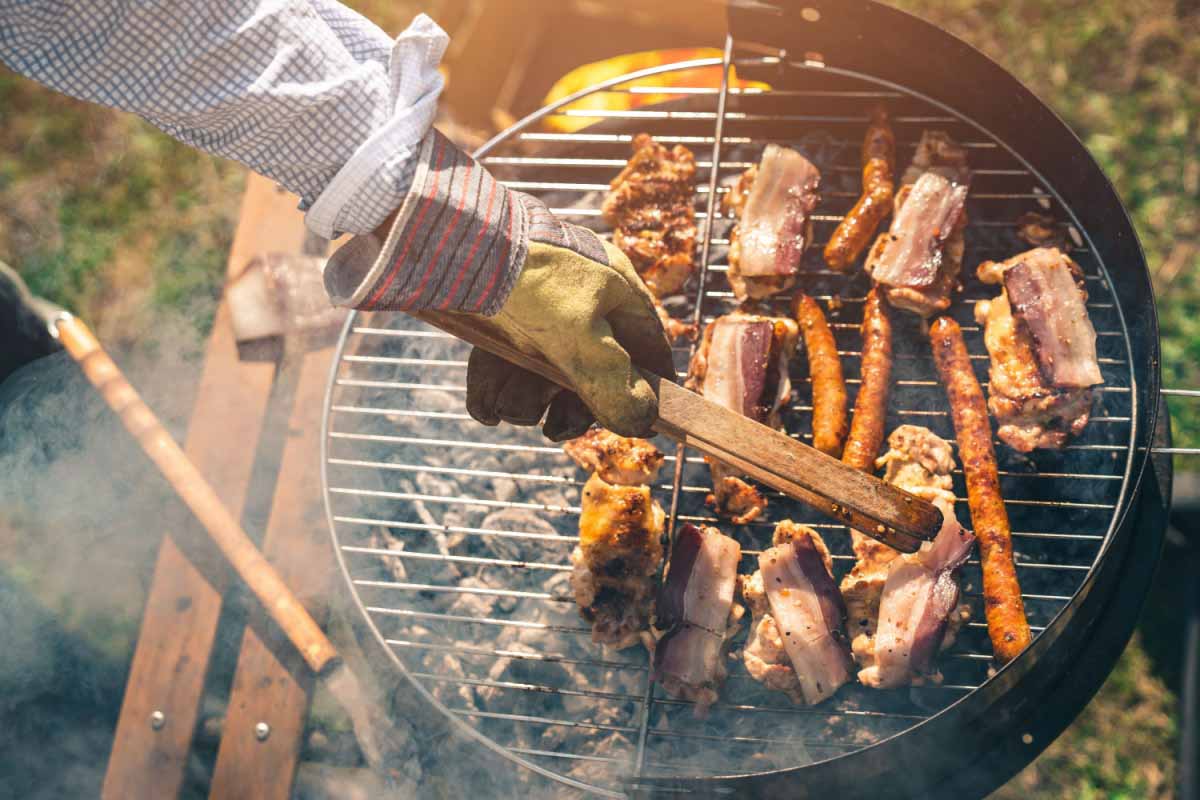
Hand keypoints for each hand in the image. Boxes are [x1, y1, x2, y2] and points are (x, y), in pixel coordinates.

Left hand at [464, 195, 674, 440]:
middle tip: (556, 430)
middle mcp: (582, 301)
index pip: (648, 346)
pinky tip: (484, 408)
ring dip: (524, 400)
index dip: (649, 386)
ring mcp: (539, 309)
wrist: (458, 244)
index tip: (644, 421)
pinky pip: (506, 364)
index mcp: (616, 292)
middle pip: (592, 370)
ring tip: (504, 409)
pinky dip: (494, 390)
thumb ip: (612, 382)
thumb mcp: (580, 336)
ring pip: (544, 371)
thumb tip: (644, 421)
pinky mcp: (500, 315)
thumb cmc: (532, 280)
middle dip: (571, 406)